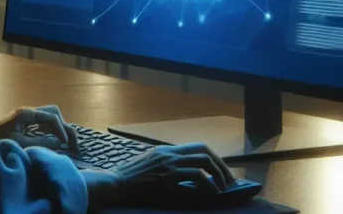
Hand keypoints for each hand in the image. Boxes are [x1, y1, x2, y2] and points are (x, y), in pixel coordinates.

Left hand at [0, 105, 78, 152]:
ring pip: (49, 117)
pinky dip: (51, 130)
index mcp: (26, 114)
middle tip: (71, 143)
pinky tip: (54, 141)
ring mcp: (25, 116)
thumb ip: (41, 143)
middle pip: (53, 112)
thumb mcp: (20, 145)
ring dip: (58, 128)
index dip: (62, 130)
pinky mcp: (23, 123)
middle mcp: (27, 112)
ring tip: (66, 144)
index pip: (52, 117)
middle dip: (64, 126)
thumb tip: (60, 142)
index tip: (66, 145)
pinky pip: (42, 123)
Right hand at [84, 143, 235, 209]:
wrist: (113, 186)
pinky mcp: (167, 174)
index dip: (213, 159)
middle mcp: (169, 153)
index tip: (220, 173)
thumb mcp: (150, 174)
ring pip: (203, 160)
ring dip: (218, 174)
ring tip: (224, 189)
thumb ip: (168, 173)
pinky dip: (208, 184)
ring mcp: (168, 162)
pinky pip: (196, 175)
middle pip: (204, 149)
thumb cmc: (129, 184)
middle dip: (220, 165)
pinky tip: (211, 194)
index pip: (196, 147)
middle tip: (229, 181)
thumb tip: (191, 184)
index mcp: (165, 151)